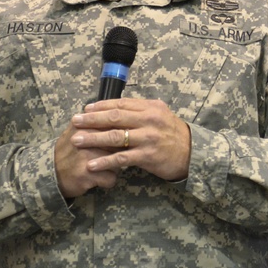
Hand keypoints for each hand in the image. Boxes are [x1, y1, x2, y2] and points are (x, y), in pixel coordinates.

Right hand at [54, 122, 118, 198]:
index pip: (115, 127)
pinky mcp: (87, 174)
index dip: (122, 136)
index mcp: (85, 126)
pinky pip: (111, 178)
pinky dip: (107, 181)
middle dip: (120, 152)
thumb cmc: (68, 152)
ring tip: (102, 168)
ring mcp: (86, 156)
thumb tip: (115, 112)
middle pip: (119, 144)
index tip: (121, 143)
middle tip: (112, 157)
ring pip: (118, 161)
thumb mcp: (76, 133)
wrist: (49, 174)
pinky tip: (98, 179)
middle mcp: (85, 138)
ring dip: (114, 167)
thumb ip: (93, 123)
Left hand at [69, 98, 191, 181]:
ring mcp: (148, 138)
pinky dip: (105, 161)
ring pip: (115, 137)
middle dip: (92, 119)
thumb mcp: (160, 115)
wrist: (192, 153)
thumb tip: (117, 106)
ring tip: (77, 140)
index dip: (101, 106)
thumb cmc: (173, 134)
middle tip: (75, 121)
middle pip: (114, 117)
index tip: (86, 109)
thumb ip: (141, 110)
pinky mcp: (147, 156)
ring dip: (93, 139)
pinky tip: (92, 164)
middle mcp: (148, 120)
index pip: (121, 104)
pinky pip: (121, 158)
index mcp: (150, 108)